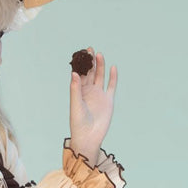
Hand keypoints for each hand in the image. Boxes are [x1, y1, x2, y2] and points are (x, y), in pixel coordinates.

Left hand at [69, 48, 117, 166]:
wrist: (89, 137)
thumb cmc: (78, 123)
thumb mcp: (75, 104)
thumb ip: (75, 89)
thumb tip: (74, 73)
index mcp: (79, 92)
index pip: (80, 75)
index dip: (81, 64)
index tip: (81, 53)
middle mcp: (89, 92)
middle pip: (90, 73)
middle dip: (90, 62)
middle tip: (90, 49)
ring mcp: (99, 95)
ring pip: (100, 77)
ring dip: (100, 66)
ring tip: (99, 55)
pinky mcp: (108, 100)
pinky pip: (111, 86)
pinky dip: (112, 77)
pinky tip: (113, 68)